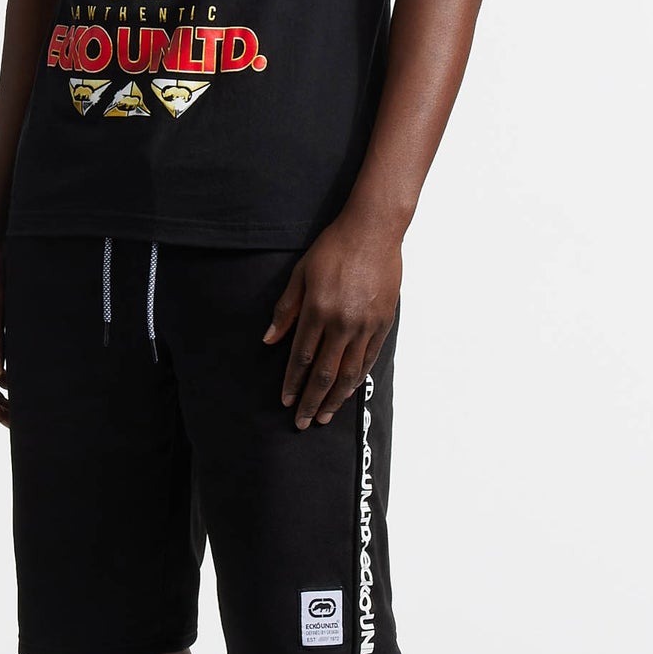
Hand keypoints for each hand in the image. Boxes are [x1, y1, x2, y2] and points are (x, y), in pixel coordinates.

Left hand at [262, 212, 401, 429]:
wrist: (373, 231)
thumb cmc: (333, 248)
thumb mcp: (300, 273)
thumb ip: (285, 309)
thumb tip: (268, 339)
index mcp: (317, 310)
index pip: (300, 358)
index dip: (292, 384)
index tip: (286, 402)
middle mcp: (342, 322)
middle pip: (324, 373)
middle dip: (312, 401)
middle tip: (303, 422)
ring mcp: (365, 324)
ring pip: (349, 372)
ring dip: (335, 397)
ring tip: (325, 415)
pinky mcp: (383, 322)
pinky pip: (369, 358)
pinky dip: (357, 378)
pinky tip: (348, 391)